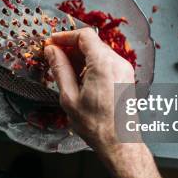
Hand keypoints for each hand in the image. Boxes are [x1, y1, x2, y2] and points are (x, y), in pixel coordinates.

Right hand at [44, 28, 134, 150]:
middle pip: (92, 42)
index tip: (52, 43)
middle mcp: (118, 62)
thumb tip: (51, 51)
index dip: (65, 36)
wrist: (119, 142)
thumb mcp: (69, 97)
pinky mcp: (126, 76)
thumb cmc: (96, 125)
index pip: (84, 36)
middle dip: (71, 46)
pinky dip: (91, 63)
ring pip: (98, 51)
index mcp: (104, 64)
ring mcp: (124, 68)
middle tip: (54, 57)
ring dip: (80, 56)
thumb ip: (60, 69)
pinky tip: (79, 78)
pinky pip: (106, 61)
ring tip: (65, 70)